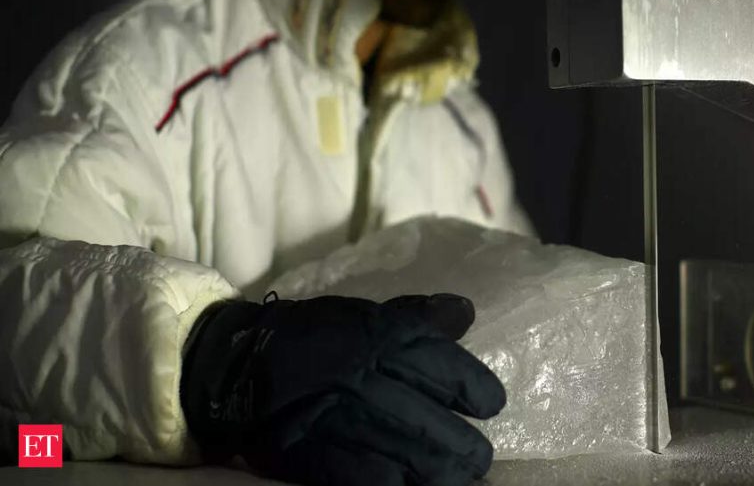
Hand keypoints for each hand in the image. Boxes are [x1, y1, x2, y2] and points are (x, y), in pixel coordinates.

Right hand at [180, 293, 503, 485]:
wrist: (235, 365)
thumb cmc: (311, 336)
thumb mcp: (363, 315)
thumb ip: (416, 318)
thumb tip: (464, 313)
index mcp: (382, 338)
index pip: (447, 368)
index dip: (478, 390)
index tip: (490, 405)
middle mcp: (366, 379)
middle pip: (438, 428)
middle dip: (468, 450)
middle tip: (477, 459)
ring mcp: (342, 422)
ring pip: (413, 462)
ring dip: (442, 475)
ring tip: (453, 477)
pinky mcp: (317, 457)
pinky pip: (373, 481)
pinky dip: (396, 484)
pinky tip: (407, 483)